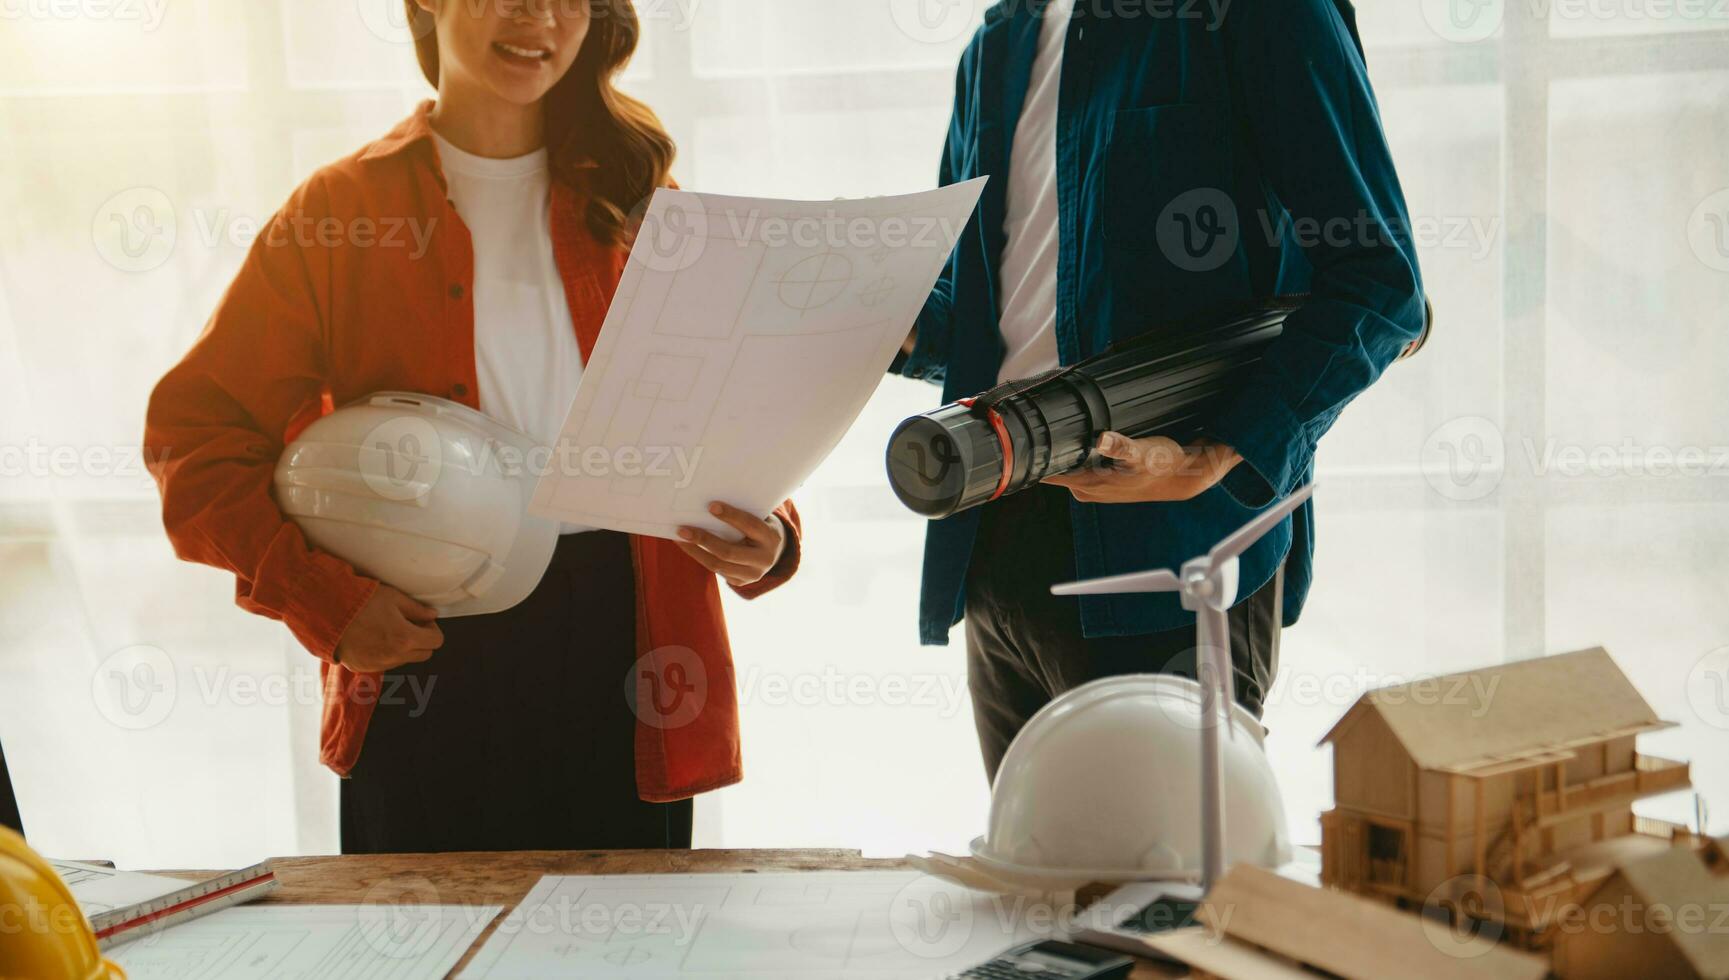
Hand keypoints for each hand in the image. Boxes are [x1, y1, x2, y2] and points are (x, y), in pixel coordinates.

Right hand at [334, 584, 443, 672]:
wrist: (326, 612)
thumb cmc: (359, 601)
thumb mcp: (393, 598)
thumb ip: (417, 609)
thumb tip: (432, 615)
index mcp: (405, 638)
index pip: (436, 641)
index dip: (432, 629)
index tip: (423, 620)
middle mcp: (394, 656)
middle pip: (424, 654)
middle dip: (421, 640)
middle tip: (409, 624)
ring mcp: (378, 664)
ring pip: (405, 660)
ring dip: (404, 648)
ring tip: (387, 628)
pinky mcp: (364, 667)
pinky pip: (385, 664)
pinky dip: (386, 653)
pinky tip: (373, 637)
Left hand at [676, 502, 786, 587]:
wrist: (772, 552)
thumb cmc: (759, 526)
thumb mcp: (759, 518)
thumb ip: (743, 513)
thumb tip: (708, 503)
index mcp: (771, 538)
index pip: (750, 526)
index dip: (731, 516)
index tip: (711, 506)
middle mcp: (764, 559)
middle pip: (729, 552)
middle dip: (704, 539)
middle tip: (683, 529)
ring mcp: (752, 574)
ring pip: (718, 565)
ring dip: (695, 551)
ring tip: (680, 538)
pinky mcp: (739, 582)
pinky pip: (715, 570)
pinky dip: (699, 556)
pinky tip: (687, 546)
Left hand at [1043, 432, 1241, 503]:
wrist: (1182, 477)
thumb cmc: (1162, 465)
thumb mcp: (1142, 453)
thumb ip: (1121, 447)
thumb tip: (1103, 440)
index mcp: (1088, 485)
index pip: (1047, 473)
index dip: (1035, 456)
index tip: (1026, 437)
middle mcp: (1086, 489)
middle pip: (1054, 468)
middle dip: (1049, 448)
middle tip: (1047, 422)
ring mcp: (1093, 486)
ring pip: (1067, 465)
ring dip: (1065, 449)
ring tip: (1065, 427)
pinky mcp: (1102, 481)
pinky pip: (1079, 465)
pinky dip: (1078, 453)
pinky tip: (1084, 439)